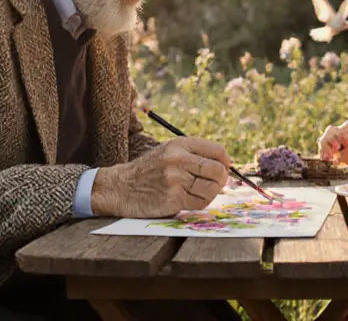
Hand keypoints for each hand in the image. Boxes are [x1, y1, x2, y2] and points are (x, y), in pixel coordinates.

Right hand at [90, 137, 231, 217]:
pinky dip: (200, 203)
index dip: (226, 161)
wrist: (121, 187)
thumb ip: (194, 154)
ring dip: (212, 193)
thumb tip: (226, 165)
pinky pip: (200, 203)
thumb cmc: (149, 170)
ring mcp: (175, 180)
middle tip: (217, 184)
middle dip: (222, 179)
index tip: (225, 168)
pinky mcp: (173, 199)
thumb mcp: (169, 151)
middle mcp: (178, 160)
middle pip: (217, 170)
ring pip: (212, 189)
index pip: (217, 151)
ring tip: (201, 192)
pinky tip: (191, 200)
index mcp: (180, 144)